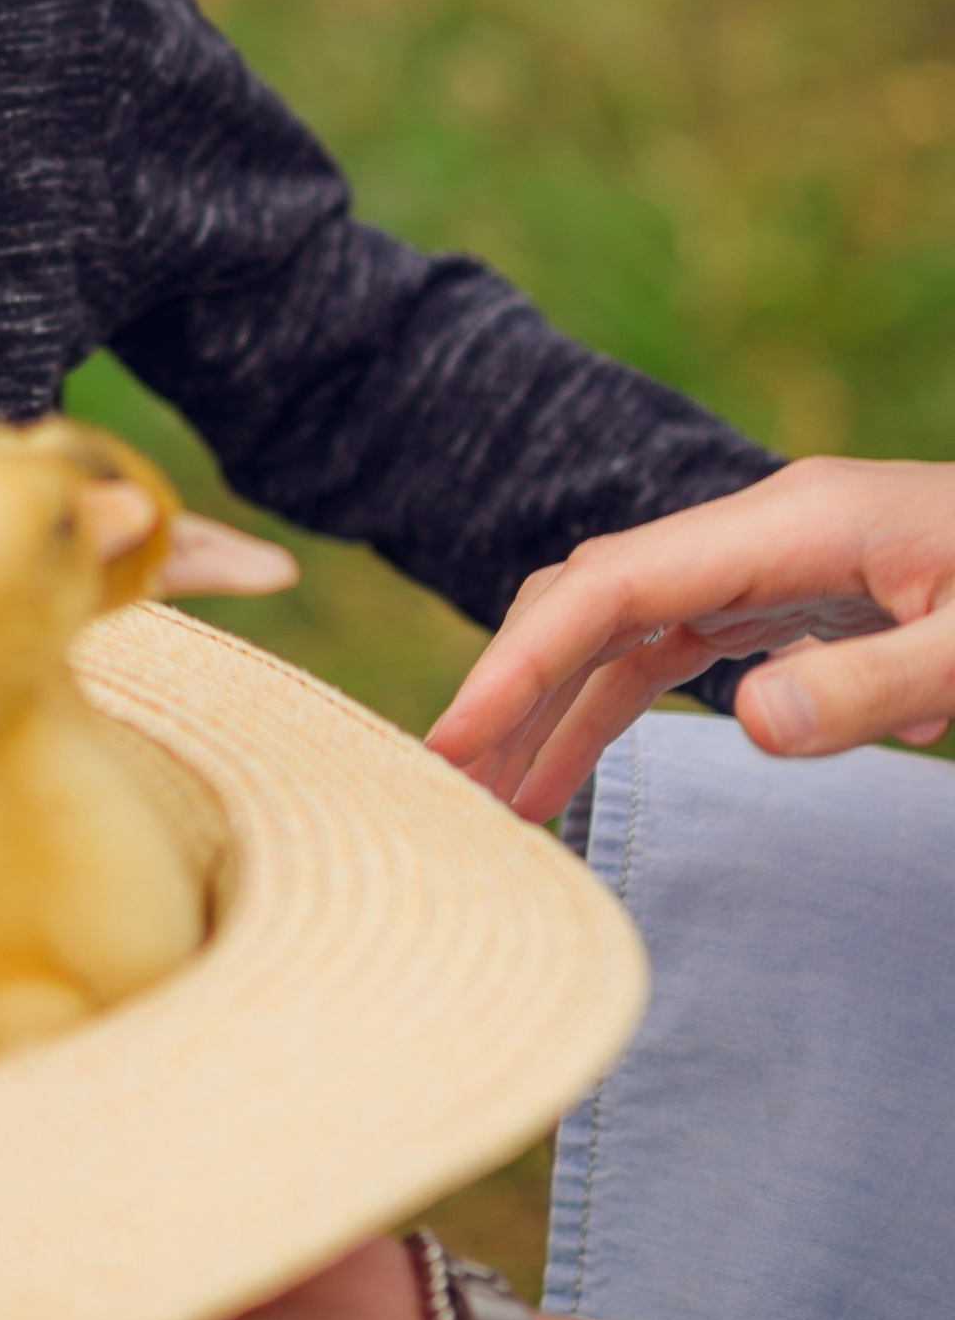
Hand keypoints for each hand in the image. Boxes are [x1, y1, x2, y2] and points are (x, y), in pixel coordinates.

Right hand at [428, 457, 954, 818]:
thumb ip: (875, 685)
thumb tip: (747, 721)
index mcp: (793, 522)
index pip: (615, 584)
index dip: (522, 660)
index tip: (455, 741)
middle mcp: (766, 532)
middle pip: (595, 595)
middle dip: (512, 683)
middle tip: (444, 787)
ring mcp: (777, 565)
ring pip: (624, 627)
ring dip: (551, 706)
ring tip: (488, 798)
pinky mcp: (797, 606)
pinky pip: (674, 651)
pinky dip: (612, 708)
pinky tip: (572, 771)